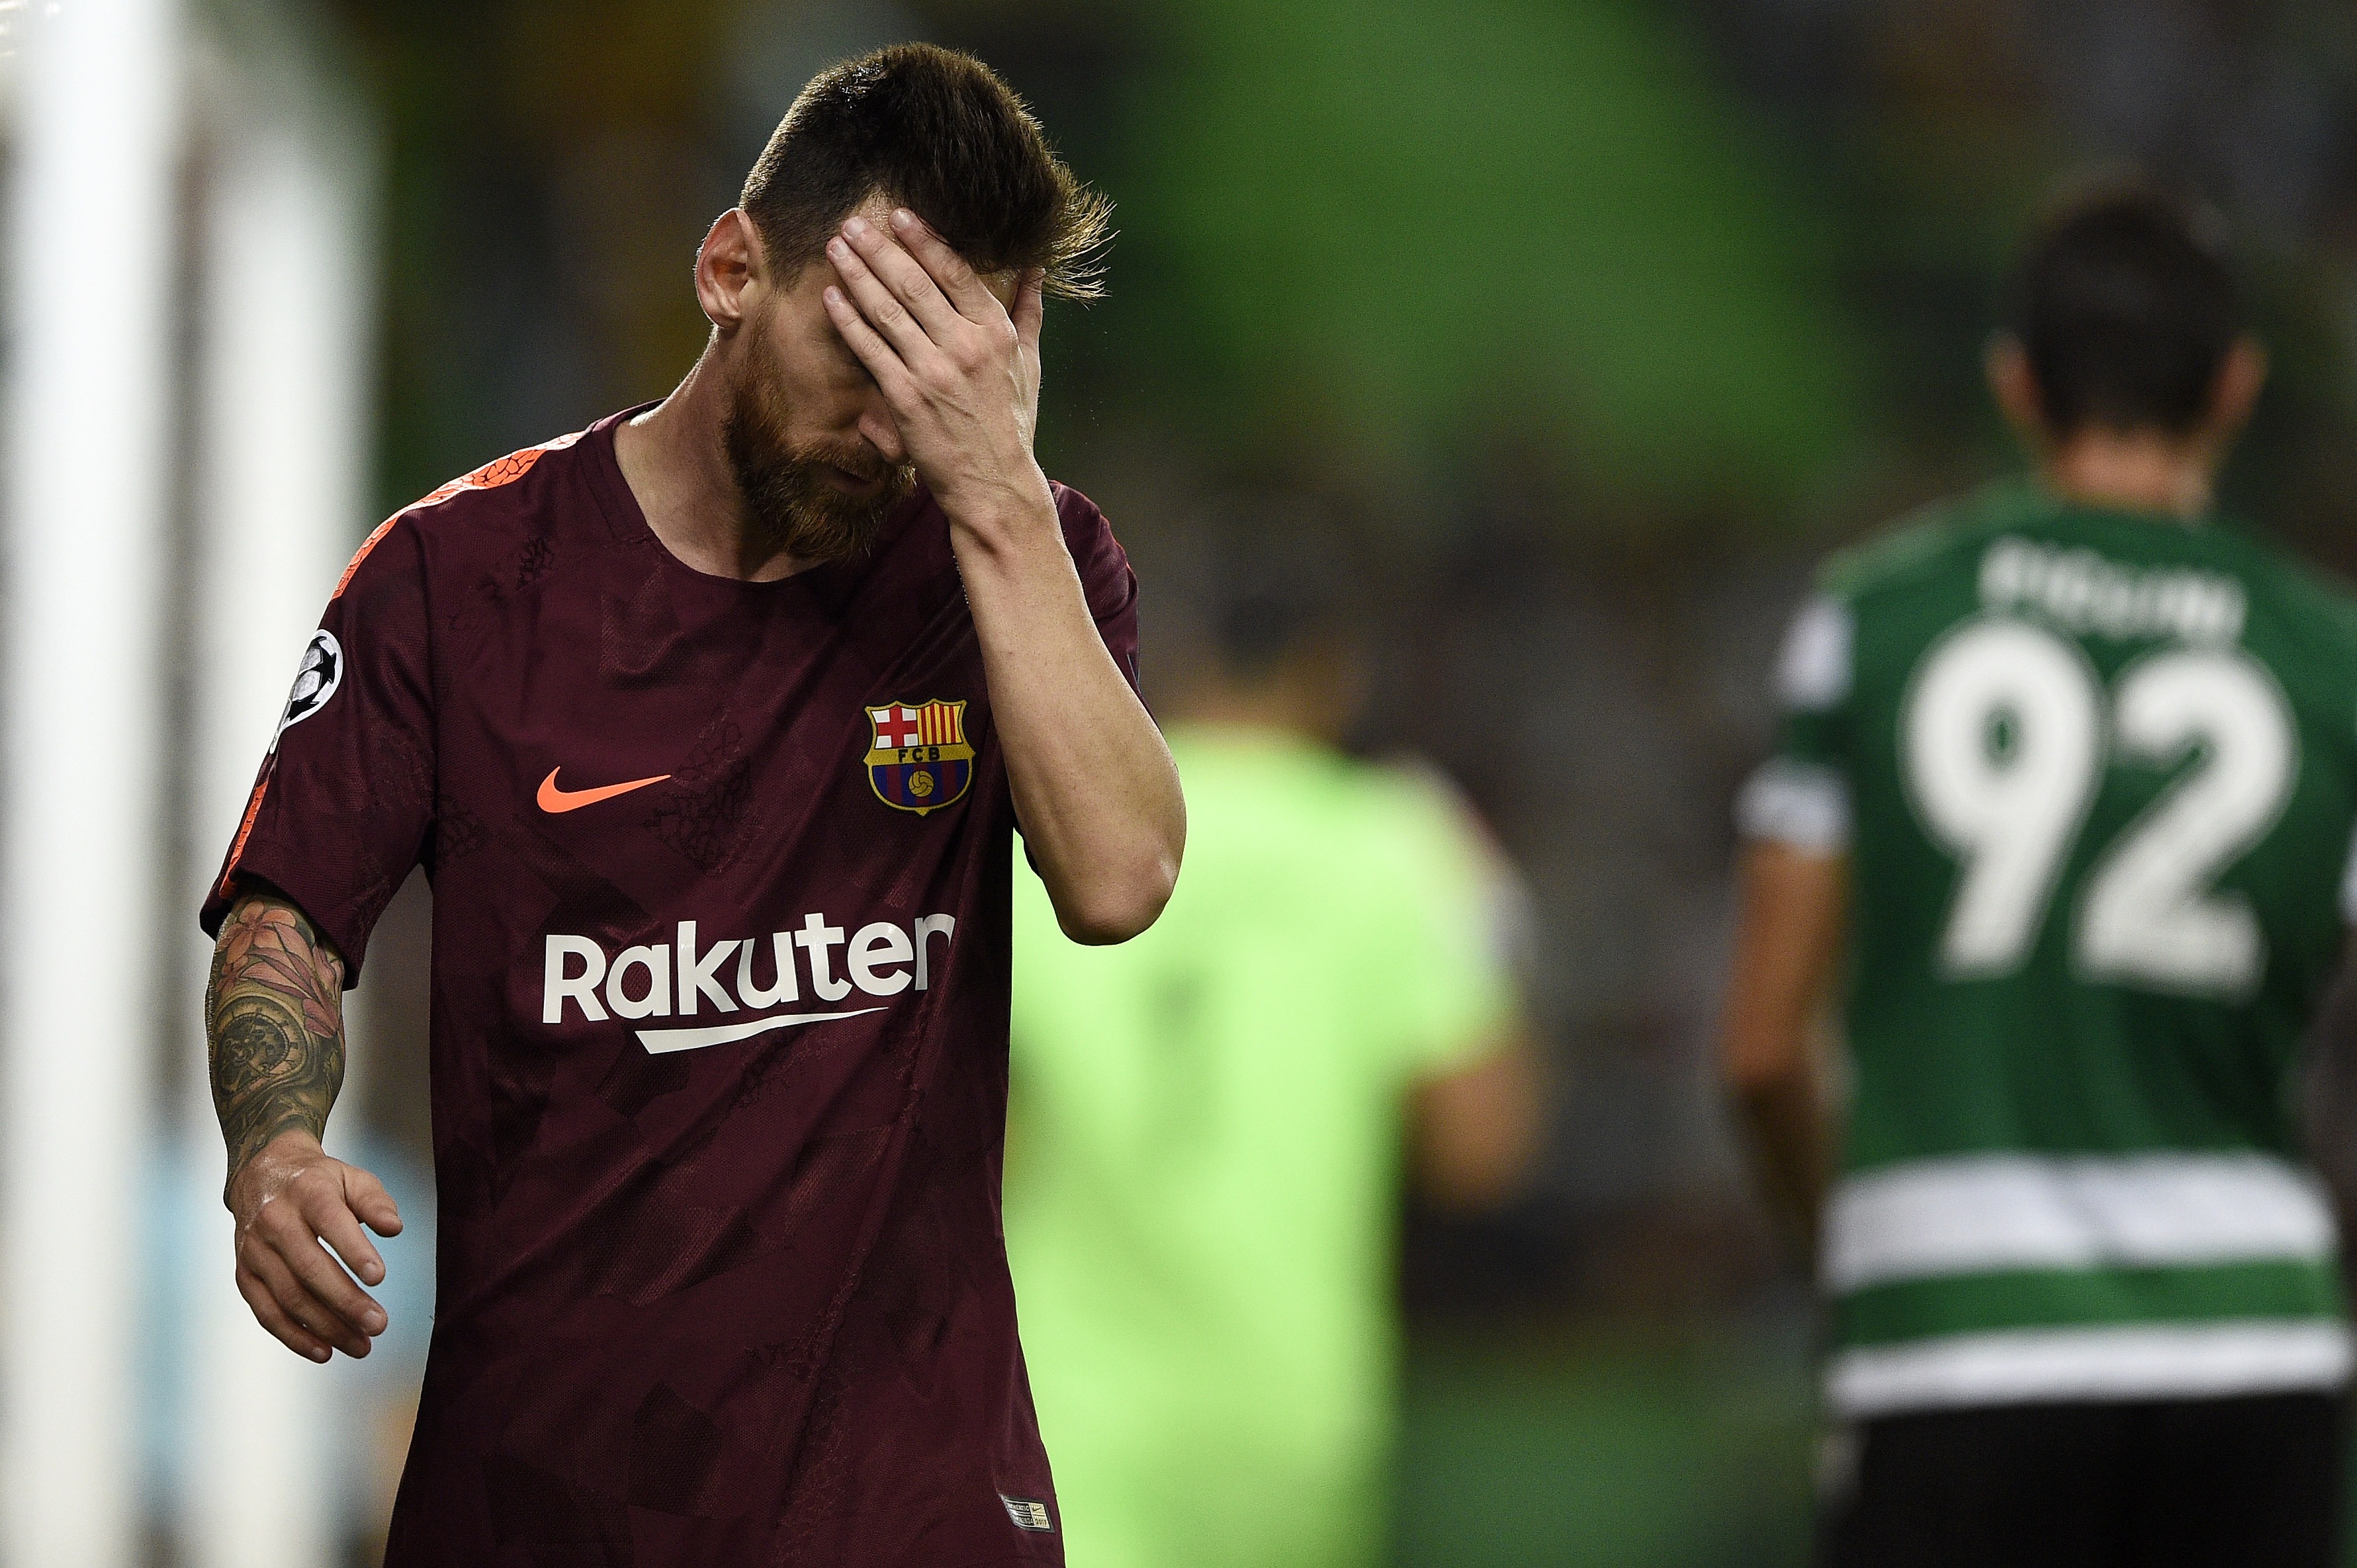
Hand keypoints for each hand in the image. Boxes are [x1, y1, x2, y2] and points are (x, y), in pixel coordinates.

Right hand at [227, 1128, 401, 1361]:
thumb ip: (375, 1201)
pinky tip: (324, 1350)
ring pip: (289, 1296)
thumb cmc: (318, 1182)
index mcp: (307, 1192)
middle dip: (345, 1301)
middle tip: (379, 1324)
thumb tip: (394, 1228)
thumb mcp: (352, 1177)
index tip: (379, 1277)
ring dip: (326, 1326)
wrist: (261, 1175)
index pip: (330, 1222)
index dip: (354, 1251)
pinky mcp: (245, 1274)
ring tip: (361, 1344)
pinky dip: (294, 1336)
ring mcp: (255, 1251)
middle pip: (309, 1268)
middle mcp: (275, 1221)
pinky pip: (266, 1312)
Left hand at [822, 208, 1054, 525]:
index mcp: (995, 333)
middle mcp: (964, 347)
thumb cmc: (1012, 424)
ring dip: (858, 275)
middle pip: (914, 284)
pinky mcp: (905, 398)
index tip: (901, 217)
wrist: (995, 483)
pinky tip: (833, 297)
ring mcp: (933, 372)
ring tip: (837, 247)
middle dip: (880, 249)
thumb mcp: (1029, 364)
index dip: (925, 241)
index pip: (956, 273)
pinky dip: (849, 320)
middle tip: (853, 223)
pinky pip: (871, 350)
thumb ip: (1028, 312)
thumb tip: (1035, 269)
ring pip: (888, 311)